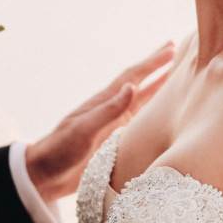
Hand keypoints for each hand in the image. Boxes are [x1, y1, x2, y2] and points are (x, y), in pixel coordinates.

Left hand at [25, 40, 175, 200]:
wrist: (45, 174)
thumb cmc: (60, 150)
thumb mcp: (83, 130)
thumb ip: (108, 110)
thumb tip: (132, 86)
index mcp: (105, 103)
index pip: (134, 76)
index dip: (153, 62)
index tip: (171, 48)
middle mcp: (113, 110)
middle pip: (141, 83)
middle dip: (158, 67)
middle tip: (176, 49)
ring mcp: (116, 125)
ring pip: (144, 101)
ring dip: (160, 87)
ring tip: (177, 75)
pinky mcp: (117, 141)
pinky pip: (143, 122)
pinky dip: (156, 112)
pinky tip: (165, 112)